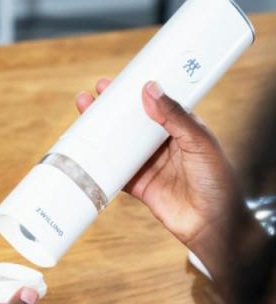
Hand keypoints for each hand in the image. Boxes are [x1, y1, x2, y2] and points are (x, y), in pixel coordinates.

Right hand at [76, 79, 240, 254]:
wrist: (213, 223)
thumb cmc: (217, 181)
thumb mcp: (199, 142)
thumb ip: (175, 116)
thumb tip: (150, 89)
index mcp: (182, 128)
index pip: (157, 104)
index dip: (137, 92)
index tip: (120, 80)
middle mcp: (164, 145)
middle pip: (134, 122)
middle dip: (114, 108)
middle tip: (96, 93)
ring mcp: (151, 165)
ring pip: (121, 144)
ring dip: (103, 132)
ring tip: (85, 114)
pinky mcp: (140, 185)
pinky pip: (117, 172)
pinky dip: (102, 163)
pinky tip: (86, 151)